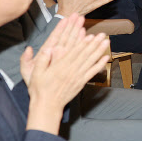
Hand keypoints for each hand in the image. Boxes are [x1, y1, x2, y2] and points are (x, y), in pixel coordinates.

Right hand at [25, 14, 110, 133]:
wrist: (47, 105)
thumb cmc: (40, 89)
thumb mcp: (35, 73)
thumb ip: (42, 60)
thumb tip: (48, 48)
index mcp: (60, 67)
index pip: (74, 53)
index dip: (83, 44)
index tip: (91, 36)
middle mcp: (71, 71)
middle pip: (85, 55)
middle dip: (94, 44)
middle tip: (102, 35)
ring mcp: (78, 77)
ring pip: (91, 62)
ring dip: (99, 51)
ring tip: (106, 42)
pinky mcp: (81, 83)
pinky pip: (92, 73)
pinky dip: (99, 65)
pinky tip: (105, 59)